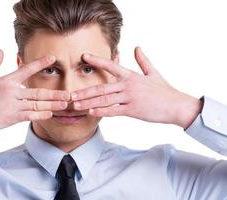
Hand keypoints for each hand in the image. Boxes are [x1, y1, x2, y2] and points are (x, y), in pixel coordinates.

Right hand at [0, 50, 69, 139]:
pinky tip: (50, 114)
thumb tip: (1, 51)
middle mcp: (11, 92)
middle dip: (55, 93)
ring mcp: (12, 105)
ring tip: (65, 104)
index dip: (40, 63)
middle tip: (69, 93)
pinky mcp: (10, 117)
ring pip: (36, 105)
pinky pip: (29, 116)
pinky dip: (40, 115)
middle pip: (38, 92)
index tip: (52, 58)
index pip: (26, 69)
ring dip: (52, 105)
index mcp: (6, 81)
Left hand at [71, 47, 202, 128]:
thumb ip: (143, 60)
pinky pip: (114, 111)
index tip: (84, 56)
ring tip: (76, 105)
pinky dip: (102, 112)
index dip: (97, 60)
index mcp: (131, 75)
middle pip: (102, 87)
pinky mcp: (132, 110)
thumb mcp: (154, 73)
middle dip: (85, 91)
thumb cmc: (164, 90)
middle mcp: (128, 85)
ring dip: (88, 103)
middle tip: (71, 94)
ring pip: (105, 100)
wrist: (176, 106)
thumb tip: (137, 47)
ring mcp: (129, 98)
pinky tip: (91, 112)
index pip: (111, 65)